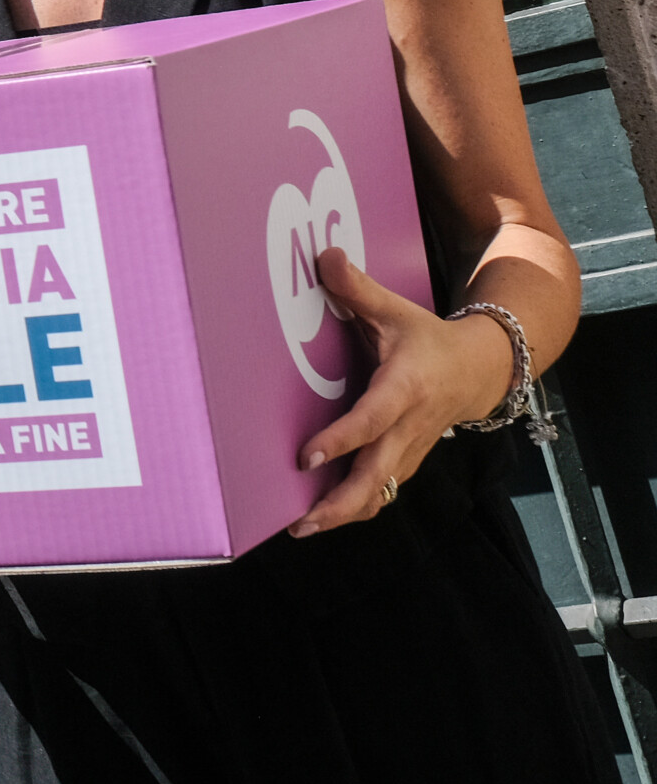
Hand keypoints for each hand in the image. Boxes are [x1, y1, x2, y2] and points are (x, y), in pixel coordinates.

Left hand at [288, 248, 516, 535]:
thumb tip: (323, 255)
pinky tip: (322, 518)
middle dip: (341, 503)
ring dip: (345, 514)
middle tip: (302, 522)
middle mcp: (411, 427)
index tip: (306, 457)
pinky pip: (384, 491)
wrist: (482, 369)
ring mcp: (412, 450)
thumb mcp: (396, 310)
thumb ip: (358, 288)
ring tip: (303, 528)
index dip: (341, 441)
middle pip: (379, 476)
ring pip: (383, 492)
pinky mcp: (409, 462)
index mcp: (405, 388)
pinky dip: (357, 508)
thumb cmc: (428, 339)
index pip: (372, 421)